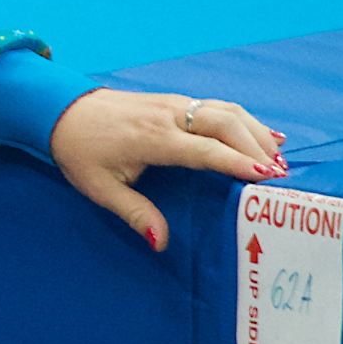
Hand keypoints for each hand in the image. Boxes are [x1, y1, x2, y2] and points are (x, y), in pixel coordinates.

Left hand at [49, 89, 286, 252]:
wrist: (61, 110)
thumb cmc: (80, 150)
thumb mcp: (100, 187)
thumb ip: (134, 213)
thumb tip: (160, 242)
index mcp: (152, 137)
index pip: (204, 149)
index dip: (236, 162)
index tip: (267, 176)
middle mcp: (167, 115)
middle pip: (225, 123)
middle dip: (256, 146)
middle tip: (281, 176)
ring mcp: (172, 103)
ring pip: (225, 110)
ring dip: (255, 132)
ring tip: (280, 158)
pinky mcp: (173, 101)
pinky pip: (217, 106)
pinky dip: (244, 120)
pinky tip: (263, 135)